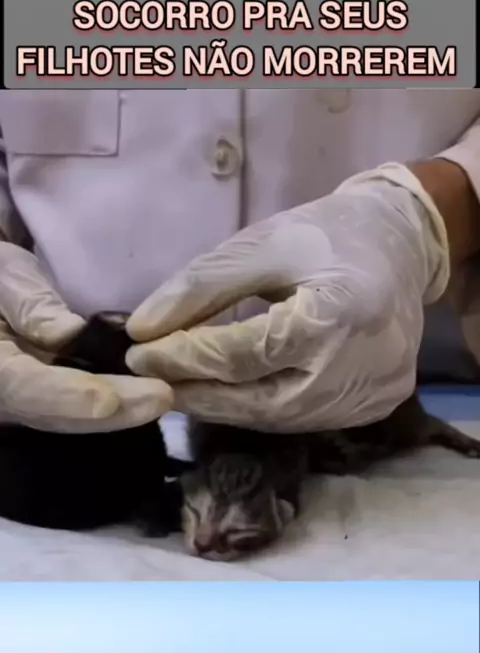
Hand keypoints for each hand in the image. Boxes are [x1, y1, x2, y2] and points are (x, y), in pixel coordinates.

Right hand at [0, 242, 172, 431]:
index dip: (66, 397)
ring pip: (69, 419)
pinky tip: (151, 397)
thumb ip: (29, 304)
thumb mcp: (5, 276)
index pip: (23, 387)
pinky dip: (116, 407)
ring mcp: (26, 402)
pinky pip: (78, 410)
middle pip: (54, 414)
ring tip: (163, 398)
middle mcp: (5, 395)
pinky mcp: (47, 400)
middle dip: (110, 412)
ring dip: (120, 414)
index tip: (107, 401)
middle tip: (160, 398)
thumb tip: (66, 333)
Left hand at [126, 163, 449, 431]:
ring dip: (225, 407)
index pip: (244, 353)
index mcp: (337, 313)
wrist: (400, 246)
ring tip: (184, 386)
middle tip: (151, 380)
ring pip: (279, 419)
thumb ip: (201, 286)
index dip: (185, 357)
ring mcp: (370, 395)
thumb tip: (141, 328)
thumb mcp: (261, 243)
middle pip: (260, 400)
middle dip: (198, 392)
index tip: (137, 352)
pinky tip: (231, 392)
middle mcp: (359, 367)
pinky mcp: (374, 406)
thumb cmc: (328, 234)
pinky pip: (302, 419)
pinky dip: (260, 409)